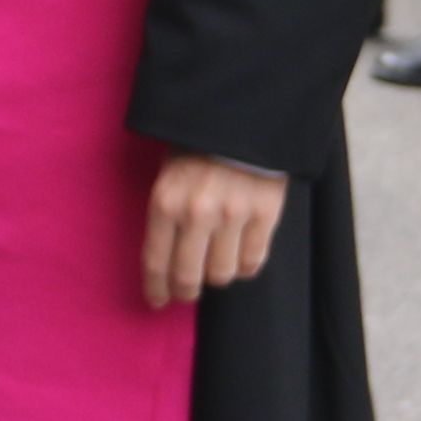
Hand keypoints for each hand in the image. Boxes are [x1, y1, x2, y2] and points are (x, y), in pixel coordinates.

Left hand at [142, 152, 287, 308]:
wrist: (241, 118)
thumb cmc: (198, 146)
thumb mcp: (168, 174)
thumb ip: (166, 215)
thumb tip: (166, 262)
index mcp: (166, 201)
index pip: (156, 262)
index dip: (156, 289)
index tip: (157, 301)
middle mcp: (197, 213)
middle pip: (189, 276)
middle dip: (185, 291)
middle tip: (187, 292)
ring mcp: (234, 215)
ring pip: (222, 273)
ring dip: (217, 276)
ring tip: (216, 265)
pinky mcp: (265, 214)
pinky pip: (253, 261)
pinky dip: (245, 266)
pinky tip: (240, 257)